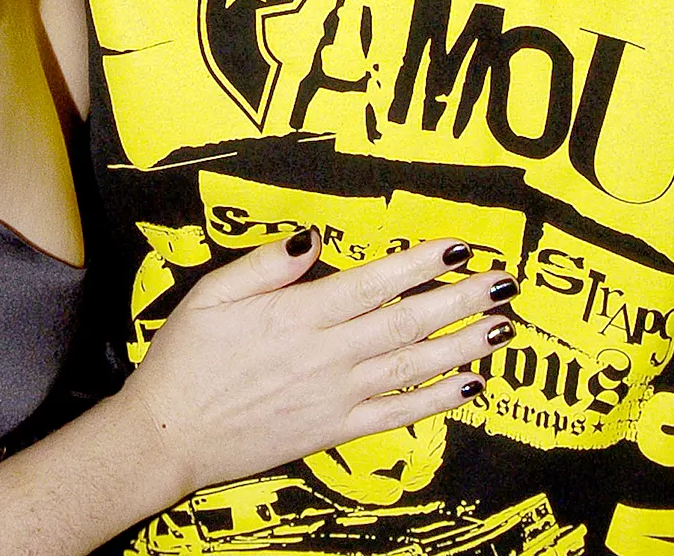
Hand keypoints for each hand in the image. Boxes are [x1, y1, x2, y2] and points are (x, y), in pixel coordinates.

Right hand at [120, 232, 512, 502]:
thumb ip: (266, 264)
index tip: (458, 248)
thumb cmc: (186, 358)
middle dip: (460, 300)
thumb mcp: (212, 292)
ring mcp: (334, 396)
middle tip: (504, 282)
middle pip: (406, 322)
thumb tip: (313, 238)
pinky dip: (436, 401)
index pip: (372, 282)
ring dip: (461, 345)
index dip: (419, 265)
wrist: (169, 435)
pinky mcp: (334, 431)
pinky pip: (396, 415)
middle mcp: (325, 354)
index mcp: (296, 314)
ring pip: (411, 366)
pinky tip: (469, 386)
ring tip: (501, 327)